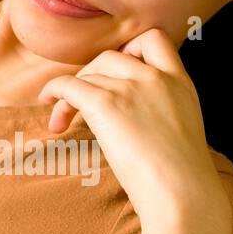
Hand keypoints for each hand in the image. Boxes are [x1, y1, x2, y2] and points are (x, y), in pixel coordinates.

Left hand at [36, 28, 229, 226]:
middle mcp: (155, 78)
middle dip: (91, 74)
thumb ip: (164, 113)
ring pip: (88, 73)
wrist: (181, 193)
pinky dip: (54, 91)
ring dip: (70, 92)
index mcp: (180, 82)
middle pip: (111, 56)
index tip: (116, 73)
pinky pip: (68, 85)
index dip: (130, 48)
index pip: (154, 40)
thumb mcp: (183, 132)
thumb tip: (138, 121)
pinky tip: (48, 104)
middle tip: (82, 102)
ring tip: (62, 120)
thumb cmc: (182, 179)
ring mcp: (130, 88)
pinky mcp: (106, 104)